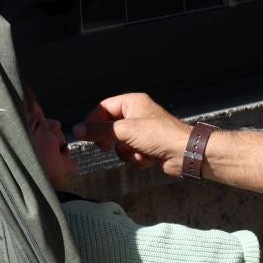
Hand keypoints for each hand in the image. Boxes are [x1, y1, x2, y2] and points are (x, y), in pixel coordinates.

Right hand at [76, 93, 190, 174]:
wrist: (185, 153)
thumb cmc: (159, 135)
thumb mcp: (124, 130)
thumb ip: (99, 130)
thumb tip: (77, 130)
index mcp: (132, 103)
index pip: (103, 108)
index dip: (92, 121)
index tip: (85, 135)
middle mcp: (137, 115)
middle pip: (110, 128)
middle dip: (111, 141)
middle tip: (105, 147)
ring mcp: (142, 132)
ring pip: (119, 145)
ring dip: (126, 153)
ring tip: (138, 153)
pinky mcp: (147, 148)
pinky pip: (131, 155)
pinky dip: (137, 160)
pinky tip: (148, 160)